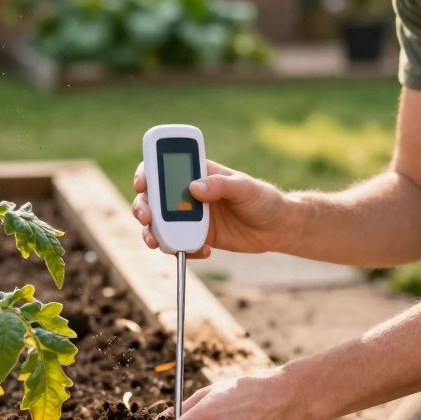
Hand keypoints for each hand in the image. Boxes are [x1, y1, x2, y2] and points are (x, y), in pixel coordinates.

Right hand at [131, 159, 290, 258]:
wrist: (278, 228)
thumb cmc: (263, 199)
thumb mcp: (245, 187)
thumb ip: (220, 185)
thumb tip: (194, 187)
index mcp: (197, 173)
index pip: (164, 168)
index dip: (147, 172)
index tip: (142, 183)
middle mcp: (188, 194)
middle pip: (153, 198)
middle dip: (143, 207)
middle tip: (147, 217)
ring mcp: (191, 217)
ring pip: (160, 224)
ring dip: (153, 233)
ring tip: (159, 243)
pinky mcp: (198, 237)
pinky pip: (178, 244)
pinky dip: (181, 250)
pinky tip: (203, 251)